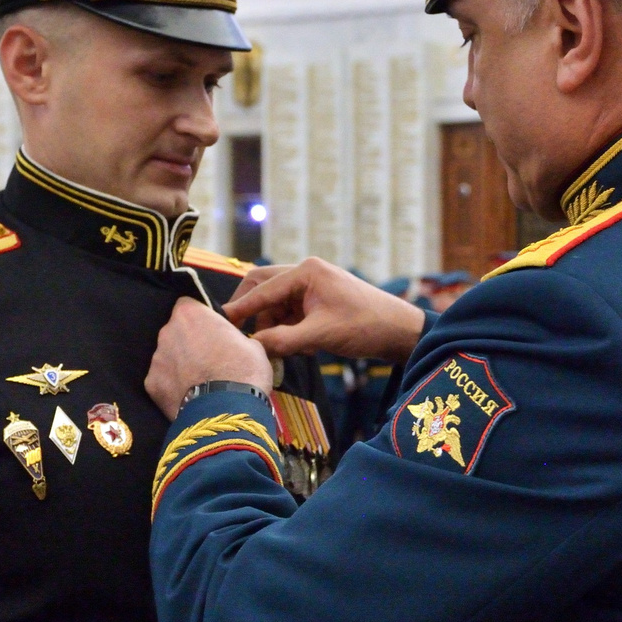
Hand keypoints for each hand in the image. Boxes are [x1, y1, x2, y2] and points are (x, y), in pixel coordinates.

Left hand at [145, 298, 274, 418]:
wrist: (227, 410)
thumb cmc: (244, 370)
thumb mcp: (252, 345)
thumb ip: (232, 336)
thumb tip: (230, 343)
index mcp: (190, 314)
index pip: (188, 306)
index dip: (200, 319)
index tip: (210, 331)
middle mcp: (167, 332)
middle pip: (175, 332)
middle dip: (187, 342)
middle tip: (207, 360)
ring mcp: (156, 359)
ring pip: (167, 357)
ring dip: (179, 365)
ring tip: (199, 383)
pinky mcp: (151, 385)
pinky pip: (162, 381)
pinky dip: (173, 388)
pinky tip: (189, 398)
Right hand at [224, 257, 429, 361]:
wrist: (399, 331)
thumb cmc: (365, 326)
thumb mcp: (320, 335)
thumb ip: (283, 340)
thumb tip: (252, 347)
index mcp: (306, 272)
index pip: (263, 288)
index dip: (241, 308)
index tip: (222, 323)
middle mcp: (306, 273)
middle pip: (264, 286)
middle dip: (253, 311)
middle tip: (240, 333)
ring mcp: (312, 286)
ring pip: (276, 303)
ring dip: (273, 325)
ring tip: (283, 349)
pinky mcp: (318, 300)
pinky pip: (291, 313)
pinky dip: (288, 329)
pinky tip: (300, 347)